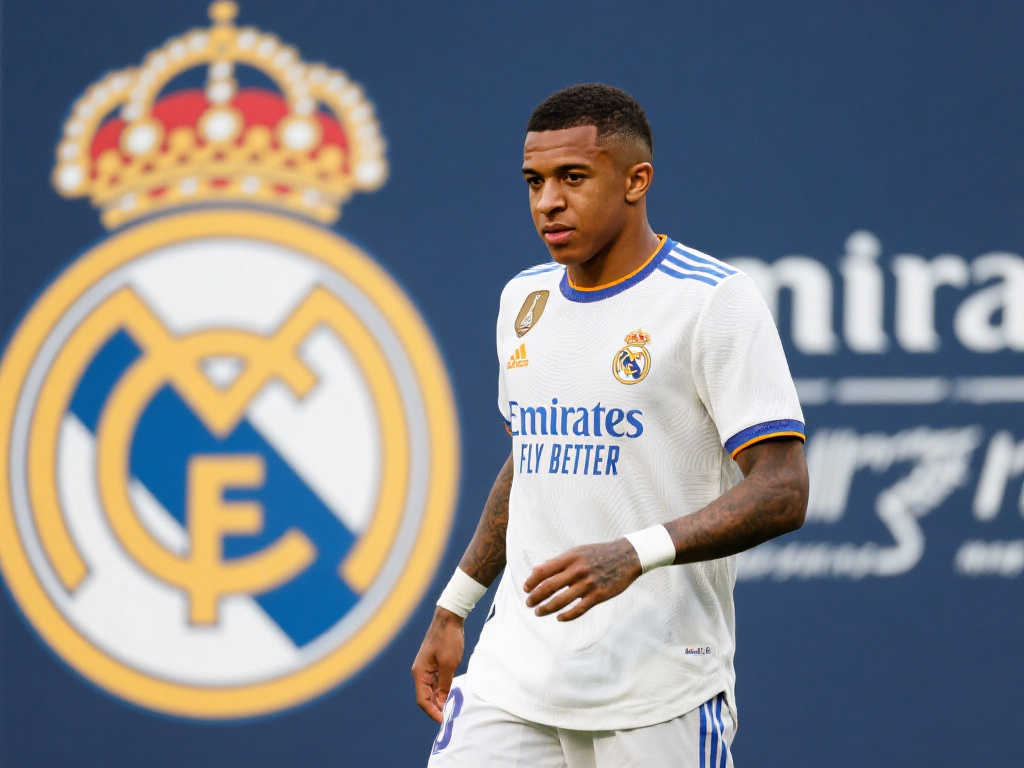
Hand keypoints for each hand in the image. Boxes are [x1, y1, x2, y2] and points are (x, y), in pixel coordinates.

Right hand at [411, 607, 464, 721]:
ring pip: (431, 689)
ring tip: (452, 706)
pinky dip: (442, 689)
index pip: (423, 700)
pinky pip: (436, 681)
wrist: (449, 618)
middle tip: (450, 715)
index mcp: (420, 672)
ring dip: (440, 698)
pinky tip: (452, 692)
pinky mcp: (434, 663)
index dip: (432, 712)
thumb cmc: (448, 639)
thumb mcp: (449, 664)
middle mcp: (420, 671)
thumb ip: (445, 684)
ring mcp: (427, 667)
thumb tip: (442, 702)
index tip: (444, 720)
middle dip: (437, 707)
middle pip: (426, 696)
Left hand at [523, 538, 642, 620]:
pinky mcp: (598, 595)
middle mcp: (577, 570)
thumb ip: (557, 562)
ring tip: (538, 612)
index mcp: (570, 558)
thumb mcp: (577, 552)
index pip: (543, 571)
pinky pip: (578, 609)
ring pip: (561, 601)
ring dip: (546, 609)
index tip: (526, 589)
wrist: (627, 556)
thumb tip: (536, 571)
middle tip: (528, 604)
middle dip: (535, 597)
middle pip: (549, 587)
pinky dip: (566, 616)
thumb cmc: (598, 554)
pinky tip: (559, 618)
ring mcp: (588, 584)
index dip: (531, 581)